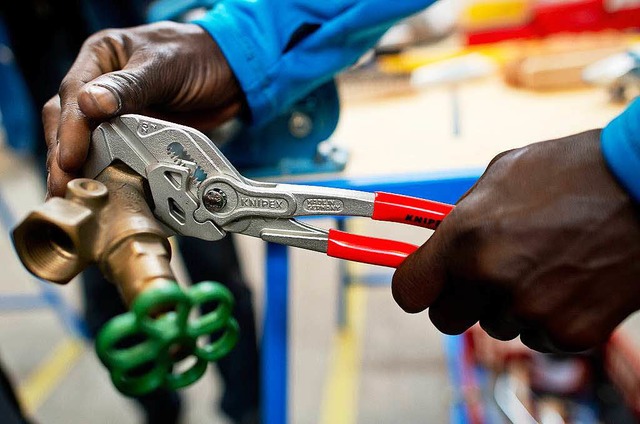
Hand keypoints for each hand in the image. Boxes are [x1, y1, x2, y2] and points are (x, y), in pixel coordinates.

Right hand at [43, 21, 243, 196]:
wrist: (233, 71)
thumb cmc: (198, 55)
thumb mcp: (163, 66)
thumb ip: (129, 86)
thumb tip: (90, 105)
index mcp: (101, 56)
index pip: (73, 95)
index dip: (69, 130)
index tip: (68, 158)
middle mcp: (101, 83)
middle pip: (68, 121)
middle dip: (63, 154)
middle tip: (64, 185)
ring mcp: (117, 109)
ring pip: (85, 139)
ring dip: (78, 166)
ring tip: (73, 193)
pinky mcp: (133, 131)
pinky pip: (111, 151)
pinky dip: (103, 169)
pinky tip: (98, 187)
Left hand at [392, 130, 639, 352]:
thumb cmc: (573, 171)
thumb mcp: (502, 175)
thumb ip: (463, 217)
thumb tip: (441, 246)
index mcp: (465, 237)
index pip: (409, 291)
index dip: (417, 287)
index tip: (427, 283)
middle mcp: (491, 278)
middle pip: (446, 319)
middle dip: (460, 300)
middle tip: (485, 278)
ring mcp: (531, 310)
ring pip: (496, 326)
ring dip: (509, 305)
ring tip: (544, 266)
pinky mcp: (570, 332)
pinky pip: (538, 336)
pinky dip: (548, 317)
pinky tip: (570, 281)